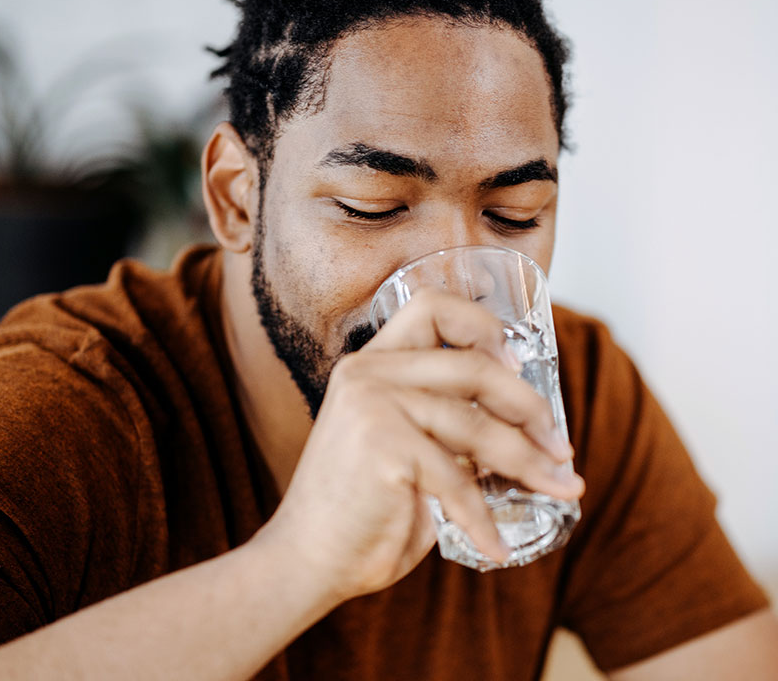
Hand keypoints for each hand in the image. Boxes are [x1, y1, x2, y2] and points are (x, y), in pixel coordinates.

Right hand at [265, 288, 584, 603]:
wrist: (306, 559)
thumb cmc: (364, 507)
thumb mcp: (407, 447)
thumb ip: (449, 424)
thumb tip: (528, 428)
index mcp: (372, 364)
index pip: (432, 307)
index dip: (482, 326)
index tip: (514, 365)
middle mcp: (368, 373)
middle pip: (473, 366)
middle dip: (529, 407)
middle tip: (560, 446)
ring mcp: (372, 405)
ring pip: (476, 425)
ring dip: (528, 462)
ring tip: (559, 488)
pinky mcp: (382, 446)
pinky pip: (457, 480)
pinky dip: (484, 518)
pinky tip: (496, 547)